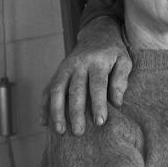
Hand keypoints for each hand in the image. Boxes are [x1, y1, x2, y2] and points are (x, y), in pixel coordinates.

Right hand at [42, 17, 131, 135]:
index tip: (100, 122)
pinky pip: (47, 90)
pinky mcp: (57, 73)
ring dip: (56, 111)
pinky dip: (43, 106)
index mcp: (97, 62)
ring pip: (56, 90)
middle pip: (75, 90)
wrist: (97, 34)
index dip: (98, 104)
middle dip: (76, 112)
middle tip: (79, 132)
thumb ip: (121, 80)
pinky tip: (44, 123)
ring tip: (60, 131)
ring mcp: (64, 68)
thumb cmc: (114, 52)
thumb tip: (117, 102)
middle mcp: (78, 64)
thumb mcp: (124, 61)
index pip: (97, 85)